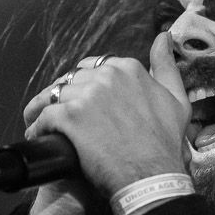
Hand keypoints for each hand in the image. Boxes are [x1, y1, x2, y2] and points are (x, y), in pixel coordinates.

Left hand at [22, 32, 190, 196]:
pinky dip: (37, 127)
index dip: (84, 86)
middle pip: (71, 80)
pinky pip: (43, 116)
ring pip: (53, 96)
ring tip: (42, 126)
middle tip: (61, 117)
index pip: (93, 68)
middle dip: (63, 98)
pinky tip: (39, 136)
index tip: (81, 103)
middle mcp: (107, 76)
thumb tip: (162, 37)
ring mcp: (87, 95)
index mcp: (129, 69)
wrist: (152, 177)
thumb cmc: (165, 145)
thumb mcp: (177, 100)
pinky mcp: (70, 117)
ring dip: (44, 111)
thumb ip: (166, 66)